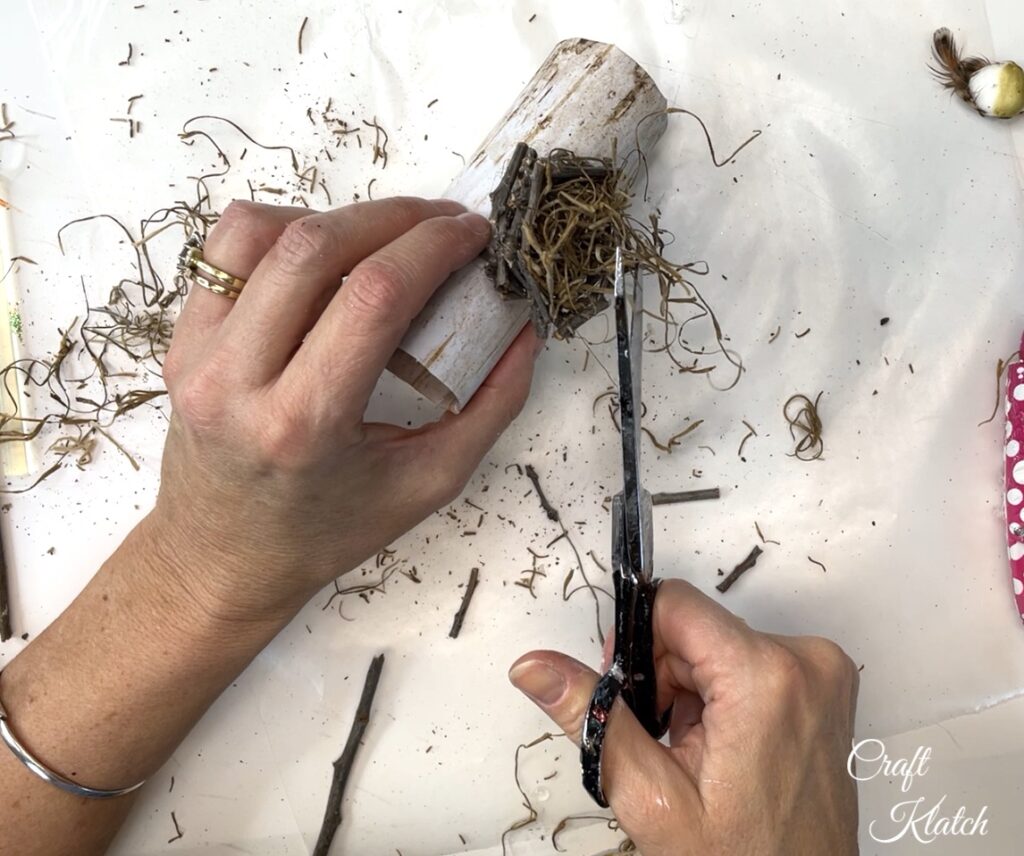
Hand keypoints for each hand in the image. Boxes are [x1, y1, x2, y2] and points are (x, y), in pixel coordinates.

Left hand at [152, 197, 538, 621]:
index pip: (373, 296)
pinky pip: (226, 249)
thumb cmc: (328, 531)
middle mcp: (238, 380)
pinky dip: (284, 230)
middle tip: (445, 225)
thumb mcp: (428, 483)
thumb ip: (491, 405)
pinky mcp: (182, 338)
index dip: (433, 247)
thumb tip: (526, 328)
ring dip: (338, 218)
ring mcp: (198, 354)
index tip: (473, 234)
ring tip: (385, 240)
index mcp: (305, 424)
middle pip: (316, 247)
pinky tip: (325, 256)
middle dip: (396, 217)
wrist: (225, 557)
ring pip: (261, 232)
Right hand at [509, 580, 858, 854]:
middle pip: (696, 626)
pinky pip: (750, 662)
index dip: (636, 639)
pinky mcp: (823, 687)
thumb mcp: (650, 796)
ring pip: (718, 644)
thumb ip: (591, 717)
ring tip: (697, 753)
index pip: (675, 603)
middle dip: (664, 675)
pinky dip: (723, 697)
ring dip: (692, 689)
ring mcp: (822, 674)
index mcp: (765, 677)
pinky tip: (724, 748)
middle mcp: (805, 661)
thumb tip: (536, 666)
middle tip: (663, 740)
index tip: (628, 688)